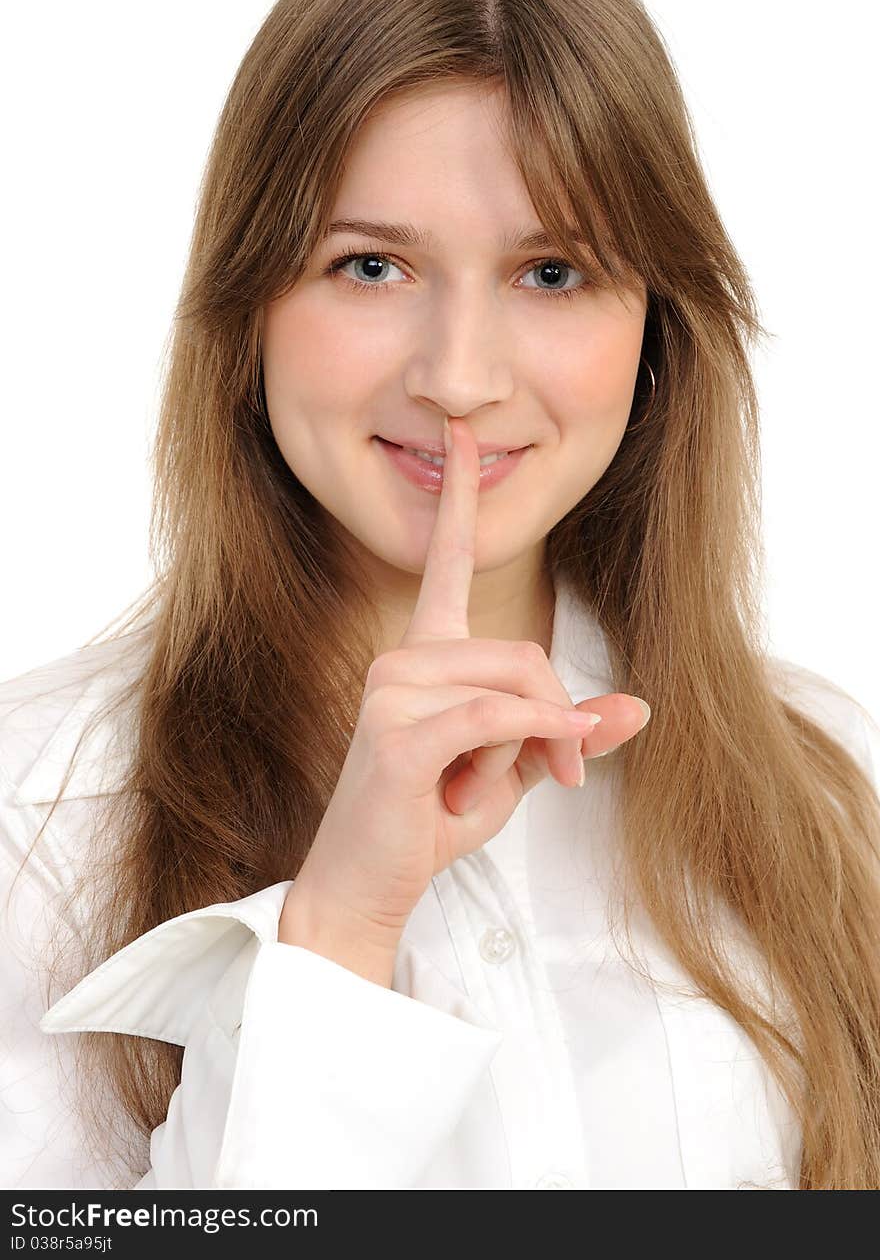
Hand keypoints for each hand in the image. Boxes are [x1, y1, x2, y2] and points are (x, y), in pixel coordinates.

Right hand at [288, 415, 650, 946]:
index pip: (449, 562)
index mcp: (425, 656)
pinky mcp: (398, 732)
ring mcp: (392, 691)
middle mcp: (403, 659)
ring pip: (514, 684)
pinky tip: (536, 772)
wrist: (368, 886)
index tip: (462, 436)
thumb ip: (566, 731)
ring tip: (497, 791)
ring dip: (536, 746)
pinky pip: (495, 714)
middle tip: (562, 775)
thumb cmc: (430, 819)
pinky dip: (532, 740)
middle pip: (523, 650)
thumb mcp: (514, 769)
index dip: (461, 498)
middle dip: (560, 716)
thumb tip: (637, 707)